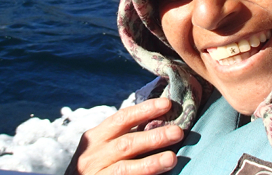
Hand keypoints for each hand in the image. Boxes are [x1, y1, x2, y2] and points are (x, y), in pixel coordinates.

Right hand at [64, 98, 183, 174]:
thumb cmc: (94, 166)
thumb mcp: (100, 147)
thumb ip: (121, 135)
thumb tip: (157, 121)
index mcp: (94, 138)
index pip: (121, 119)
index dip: (144, 110)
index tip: (167, 104)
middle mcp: (92, 155)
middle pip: (126, 143)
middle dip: (153, 137)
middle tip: (178, 132)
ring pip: (125, 168)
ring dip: (151, 163)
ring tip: (172, 158)